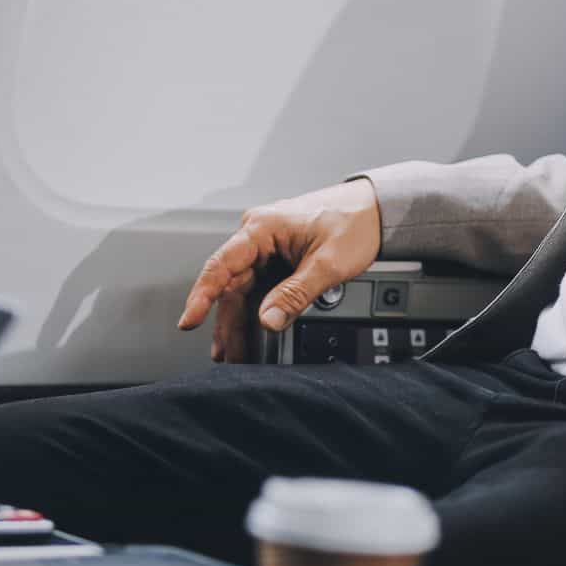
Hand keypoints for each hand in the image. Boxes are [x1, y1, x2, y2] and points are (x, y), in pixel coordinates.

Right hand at [177, 179, 381, 361]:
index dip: (202, 296)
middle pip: (231, 285)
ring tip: (234, 353)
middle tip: (226, 355)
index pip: (221, 265)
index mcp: (262, 227)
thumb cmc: (354, 222)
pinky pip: (259, 288)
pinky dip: (256, 312)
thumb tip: (267, 321)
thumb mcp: (327, 264)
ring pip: (243, 290)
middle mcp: (258, 236)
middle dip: (226, 322)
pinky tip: (250, 334)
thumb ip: (295, 294)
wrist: (376, 210)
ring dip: (239, 322)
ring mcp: (267, 248)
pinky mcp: (277, 259)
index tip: (189, 320)